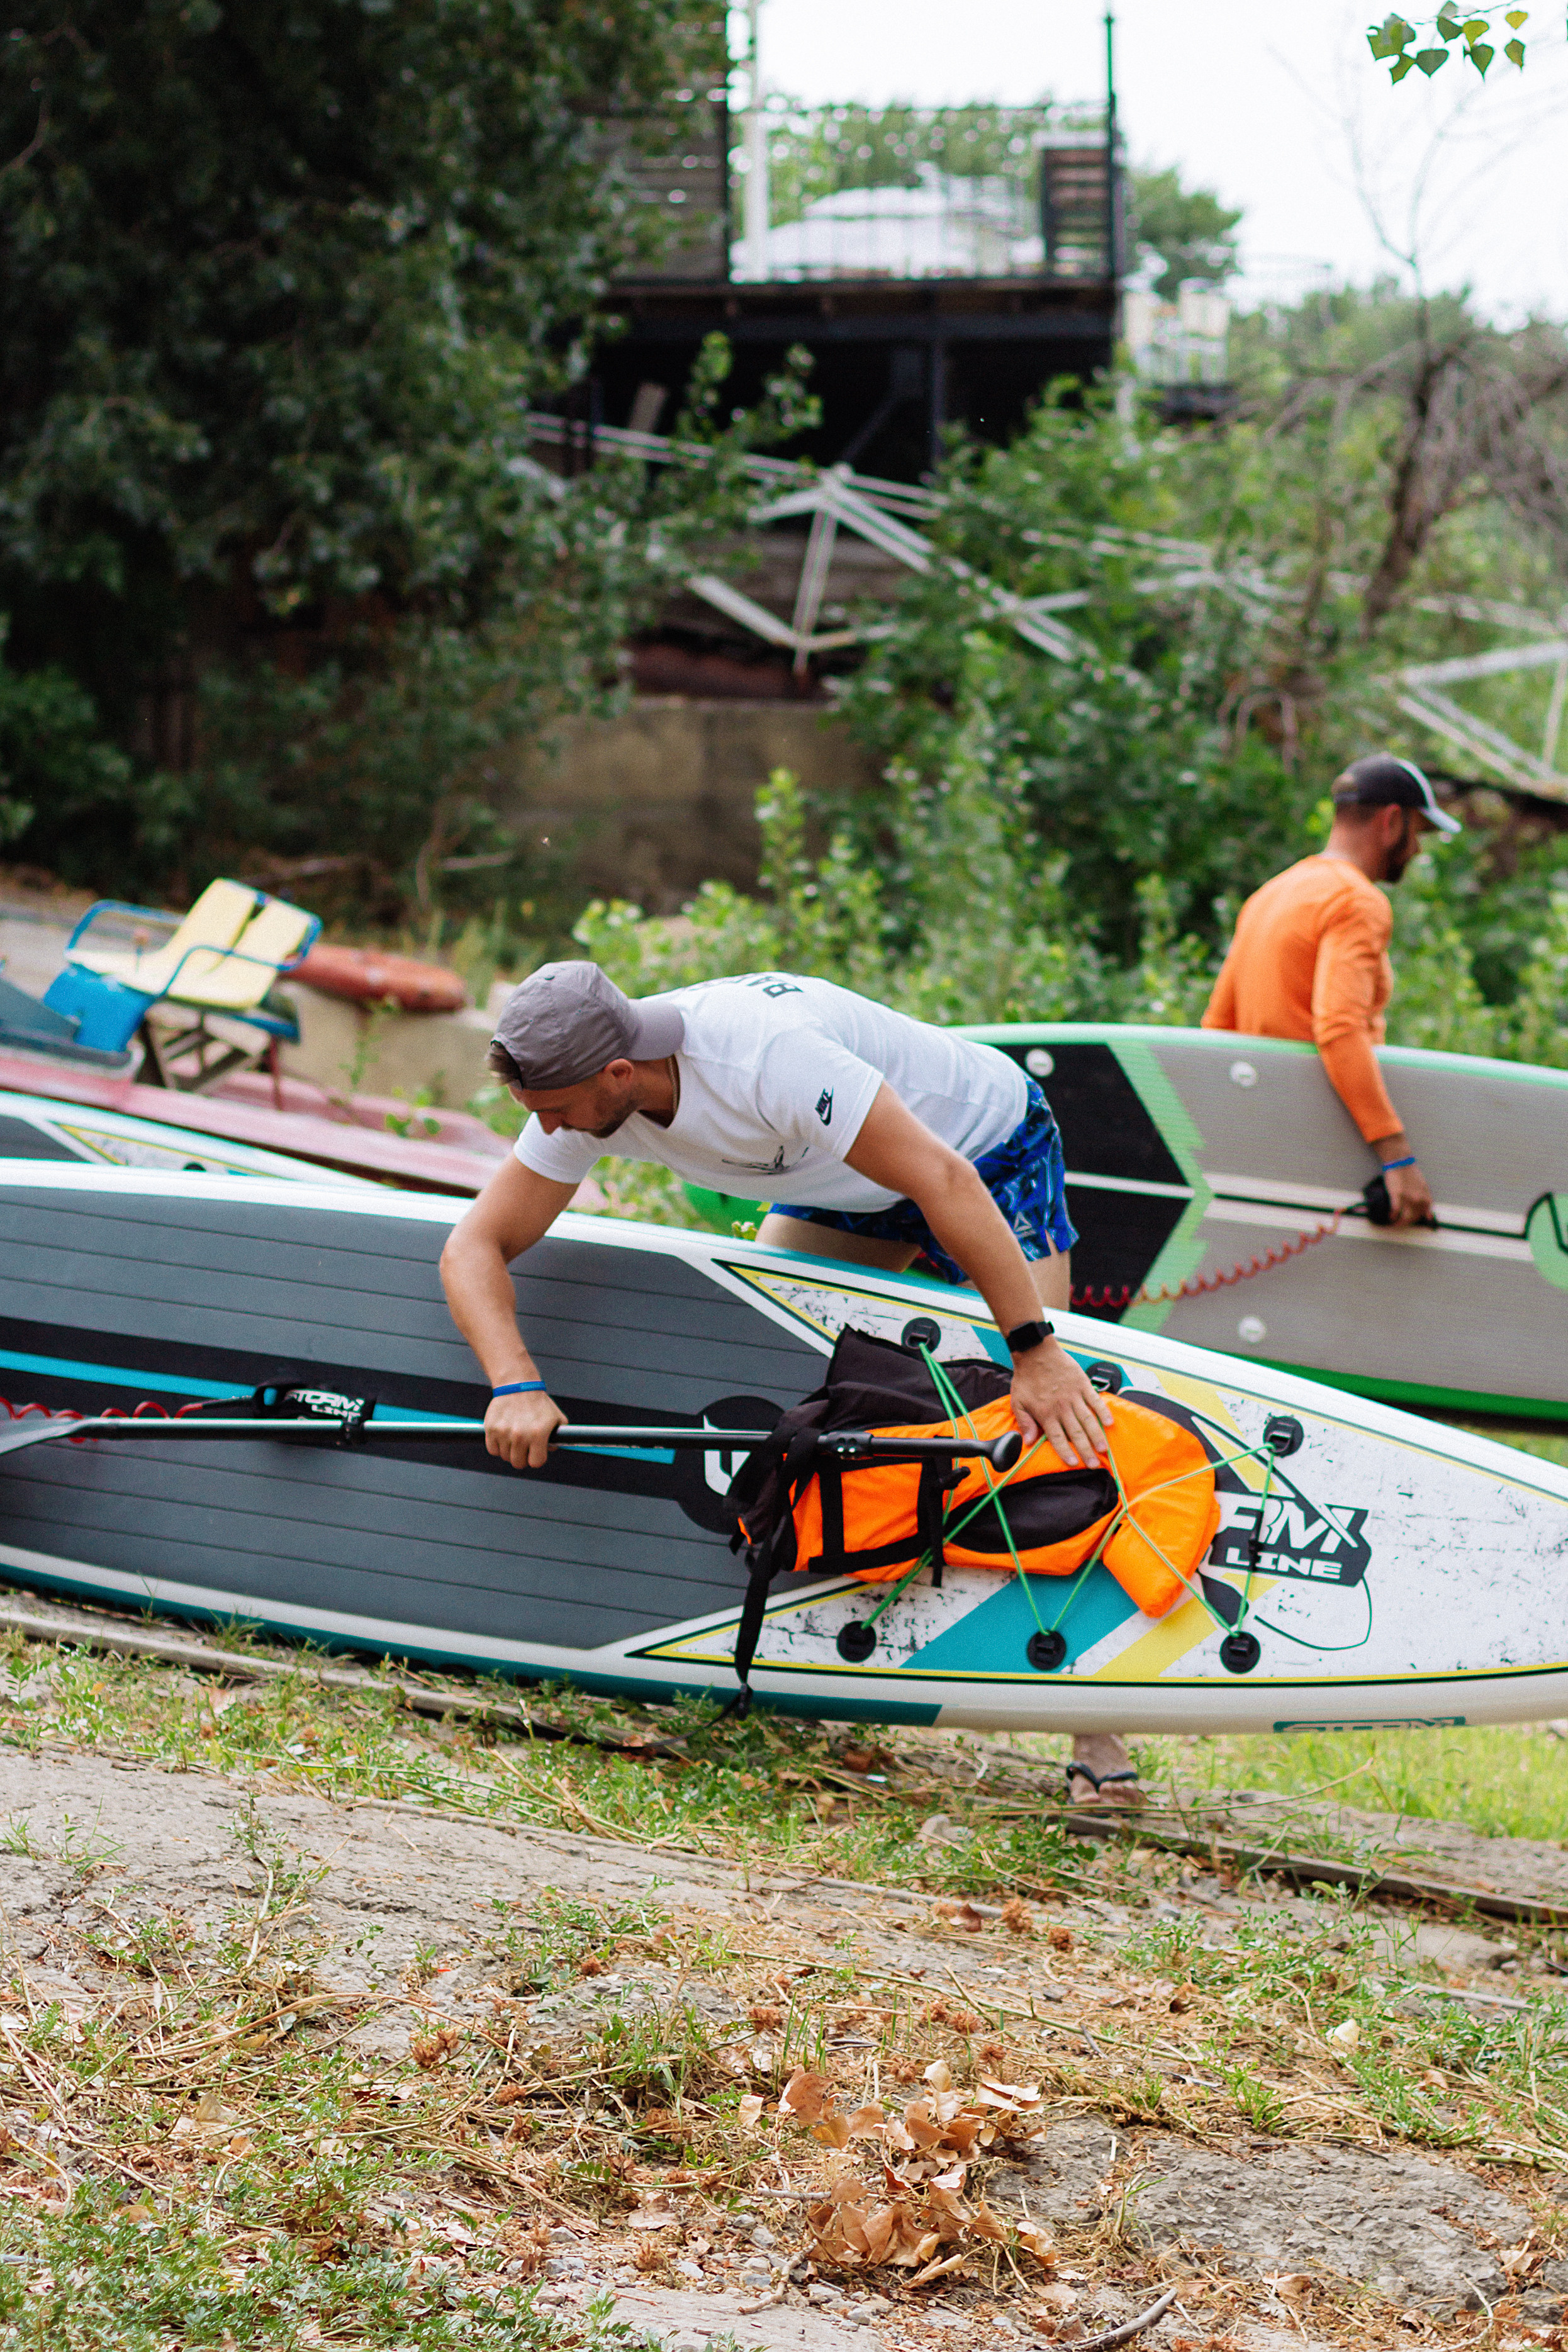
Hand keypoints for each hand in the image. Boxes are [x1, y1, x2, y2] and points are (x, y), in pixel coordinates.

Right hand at [484, 1387, 565, 1470]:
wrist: (517, 1385)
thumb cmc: (538, 1403)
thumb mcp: (556, 1417)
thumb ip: (559, 1437)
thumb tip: (552, 1450)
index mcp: (538, 1434)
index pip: (536, 1462)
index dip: (537, 1458)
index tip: (536, 1453)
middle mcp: (520, 1435)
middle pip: (518, 1463)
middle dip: (522, 1457)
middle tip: (524, 1447)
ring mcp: (504, 1432)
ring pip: (505, 1456)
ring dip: (510, 1450)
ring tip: (515, 1437)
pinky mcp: (491, 1429)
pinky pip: (492, 1449)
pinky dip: (497, 1446)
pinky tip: (504, 1436)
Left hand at [1009, 1339, 1113, 1468]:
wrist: (1035, 1353)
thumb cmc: (1026, 1378)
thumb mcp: (1018, 1401)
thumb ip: (1024, 1422)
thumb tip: (1028, 1441)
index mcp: (1046, 1413)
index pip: (1057, 1438)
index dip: (1065, 1452)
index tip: (1073, 1464)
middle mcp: (1062, 1407)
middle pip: (1076, 1433)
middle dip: (1085, 1450)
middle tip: (1094, 1464)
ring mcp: (1074, 1396)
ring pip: (1088, 1420)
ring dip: (1096, 1435)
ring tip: (1104, 1449)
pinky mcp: (1082, 1385)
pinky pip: (1095, 1400)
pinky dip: (1103, 1411)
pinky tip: (1109, 1423)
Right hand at [1385, 1162, 1435, 1227]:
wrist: (1400, 1162)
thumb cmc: (1410, 1173)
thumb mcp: (1423, 1186)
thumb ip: (1426, 1199)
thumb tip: (1428, 1215)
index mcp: (1425, 1196)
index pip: (1424, 1213)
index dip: (1418, 1218)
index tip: (1412, 1219)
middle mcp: (1418, 1199)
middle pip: (1414, 1217)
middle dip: (1407, 1222)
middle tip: (1401, 1223)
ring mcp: (1407, 1198)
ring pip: (1405, 1217)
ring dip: (1399, 1223)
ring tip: (1394, 1223)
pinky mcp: (1396, 1195)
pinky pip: (1395, 1210)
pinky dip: (1393, 1216)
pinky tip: (1390, 1217)